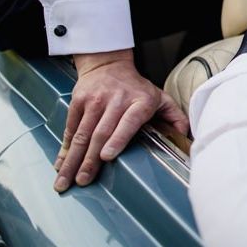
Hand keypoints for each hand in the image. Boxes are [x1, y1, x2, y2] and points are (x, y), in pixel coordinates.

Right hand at [53, 49, 188, 191]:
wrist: (109, 64)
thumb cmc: (137, 88)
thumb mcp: (160, 98)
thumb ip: (175, 117)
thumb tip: (187, 137)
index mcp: (140, 102)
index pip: (128, 121)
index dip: (117, 139)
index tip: (107, 157)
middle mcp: (116, 100)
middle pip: (101, 133)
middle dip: (90, 160)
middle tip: (83, 181)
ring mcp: (95, 100)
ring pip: (82, 134)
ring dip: (73, 160)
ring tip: (65, 181)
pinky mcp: (78, 101)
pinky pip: (71, 129)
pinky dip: (65, 149)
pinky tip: (60, 165)